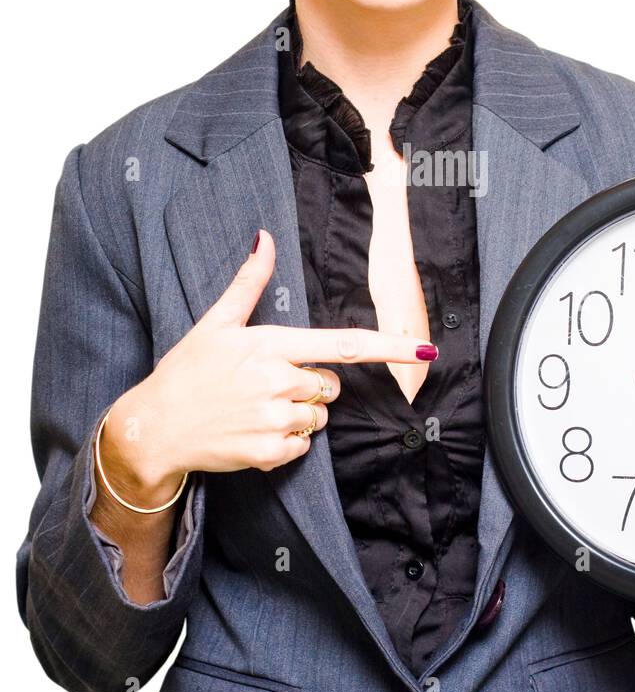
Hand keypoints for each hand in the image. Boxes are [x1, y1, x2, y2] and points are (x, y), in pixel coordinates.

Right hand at [101, 228, 437, 495]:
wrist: (153, 428)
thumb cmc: (186, 372)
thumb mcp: (215, 323)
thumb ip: (248, 282)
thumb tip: (266, 239)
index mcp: (270, 344)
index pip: (343, 344)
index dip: (388, 347)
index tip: (424, 350)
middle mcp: (277, 380)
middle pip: (331, 384)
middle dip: (312, 385)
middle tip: (268, 385)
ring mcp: (273, 418)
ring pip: (319, 416)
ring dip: (299, 415)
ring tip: (255, 409)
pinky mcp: (268, 452)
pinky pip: (303, 447)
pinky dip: (286, 443)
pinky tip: (253, 431)